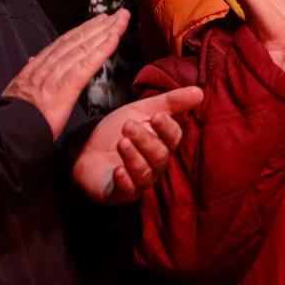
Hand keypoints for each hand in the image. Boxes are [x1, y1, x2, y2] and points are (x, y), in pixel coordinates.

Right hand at [4, 10, 130, 136]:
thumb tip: (32, 59)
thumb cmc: (12, 120)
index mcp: (35, 69)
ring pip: (83, 48)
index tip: (98, 21)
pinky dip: (102, 50)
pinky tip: (115, 38)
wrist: (4, 134)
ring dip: (105, 31)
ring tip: (122, 19)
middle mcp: (45, 67)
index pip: (63, 45)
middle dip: (98, 26)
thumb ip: (28, 75)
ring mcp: (54, 77)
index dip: (82, 31)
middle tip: (118, 13)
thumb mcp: (17, 92)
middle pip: (76, 41)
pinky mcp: (63, 89)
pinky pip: (86, 65)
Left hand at [71, 86, 199, 202]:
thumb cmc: (117, 130)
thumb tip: (199, 91)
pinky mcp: (118, 193)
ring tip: (122, 142)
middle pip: (159, 156)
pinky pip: (127, 191)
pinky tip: (118, 171)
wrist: (85, 148)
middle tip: (128, 125)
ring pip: (144, 173)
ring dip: (134, 157)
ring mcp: (137, 181)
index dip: (167, 129)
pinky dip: (124, 181)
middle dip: (145, 140)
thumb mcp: (141, 110)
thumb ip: (170, 102)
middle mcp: (154, 165)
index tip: (156, 117)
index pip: (173, 138)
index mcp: (162, 144)